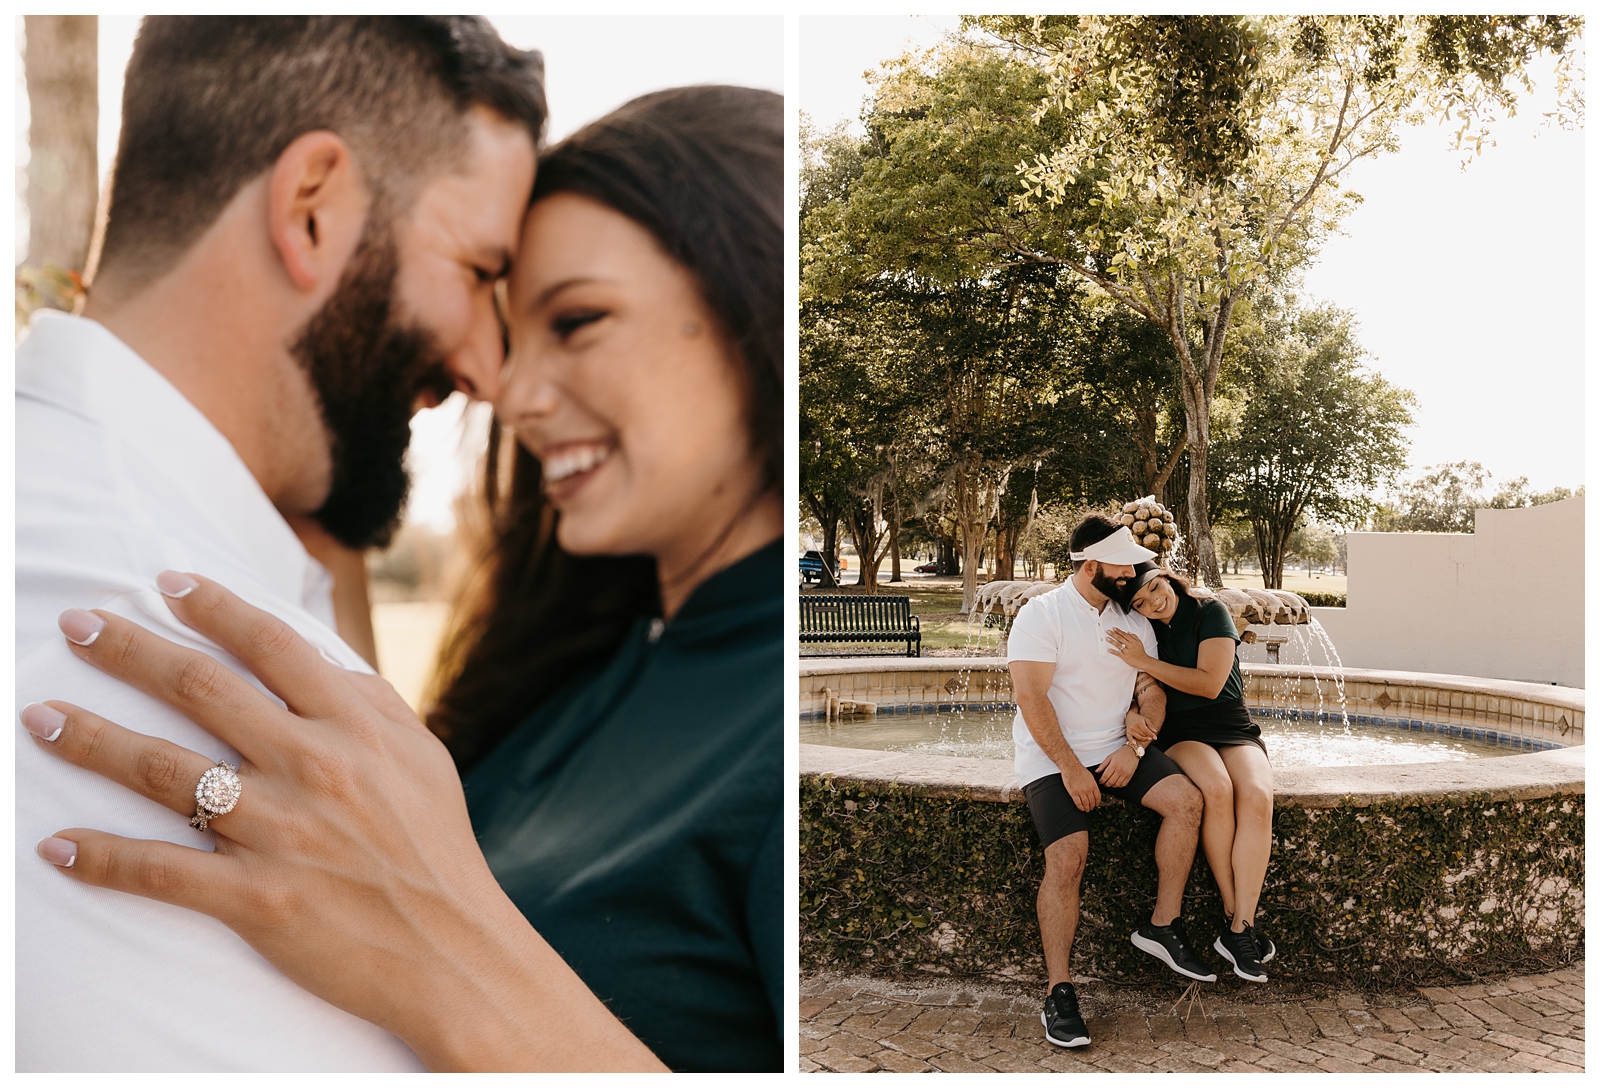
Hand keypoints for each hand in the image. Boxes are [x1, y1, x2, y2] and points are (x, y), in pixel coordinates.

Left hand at [27, 573, 662, 1071]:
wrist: (452, 947)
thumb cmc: (434, 844)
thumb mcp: (421, 754)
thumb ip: (367, 701)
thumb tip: (316, 656)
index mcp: (355, 724)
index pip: (271, 643)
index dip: (213, 605)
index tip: (165, 582)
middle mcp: (313, 767)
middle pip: (201, 689)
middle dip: (129, 649)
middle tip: (76, 624)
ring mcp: (281, 832)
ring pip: (164, 772)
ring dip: (91, 741)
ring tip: (39, 719)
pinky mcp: (258, 899)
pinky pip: (161, 872)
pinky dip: (102, 858)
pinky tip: (56, 846)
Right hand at [1061, 762, 1100, 812]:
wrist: (1071, 767)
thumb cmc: (1079, 770)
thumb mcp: (1090, 776)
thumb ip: (1093, 784)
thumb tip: (1094, 791)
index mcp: (1093, 785)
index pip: (1097, 797)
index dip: (1097, 802)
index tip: (1096, 804)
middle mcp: (1088, 789)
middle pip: (1092, 801)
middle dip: (1092, 806)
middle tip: (1091, 808)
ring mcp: (1081, 792)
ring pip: (1085, 803)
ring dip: (1086, 808)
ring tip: (1086, 810)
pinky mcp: (1073, 793)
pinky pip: (1078, 803)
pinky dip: (1080, 807)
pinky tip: (1081, 808)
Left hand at [1095, 745, 1139, 788]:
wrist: (1132, 752)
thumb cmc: (1121, 754)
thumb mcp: (1110, 757)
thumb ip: (1102, 765)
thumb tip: (1097, 771)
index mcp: (1114, 765)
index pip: (1105, 776)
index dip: (1101, 781)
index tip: (1100, 781)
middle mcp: (1120, 770)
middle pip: (1111, 782)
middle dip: (1106, 784)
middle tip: (1104, 783)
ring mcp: (1125, 774)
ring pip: (1117, 784)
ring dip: (1112, 786)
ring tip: (1110, 784)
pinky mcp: (1130, 776)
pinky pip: (1123, 784)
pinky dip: (1119, 786)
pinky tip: (1116, 783)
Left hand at [1106, 628, 1152, 669]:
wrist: (1143, 661)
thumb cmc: (1141, 651)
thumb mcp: (1139, 642)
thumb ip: (1134, 636)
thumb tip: (1128, 632)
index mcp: (1133, 641)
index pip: (1124, 635)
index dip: (1118, 631)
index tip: (1114, 628)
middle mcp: (1130, 645)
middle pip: (1120, 638)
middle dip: (1114, 634)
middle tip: (1108, 631)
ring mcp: (1127, 651)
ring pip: (1118, 645)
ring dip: (1112, 641)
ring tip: (1107, 638)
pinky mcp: (1125, 657)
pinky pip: (1118, 654)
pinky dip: (1114, 652)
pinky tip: (1109, 650)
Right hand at [1124, 710, 1157, 747]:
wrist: (1130, 717)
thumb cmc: (1139, 719)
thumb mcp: (1146, 719)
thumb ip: (1151, 725)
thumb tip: (1155, 732)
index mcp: (1139, 722)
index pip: (1146, 731)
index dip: (1151, 735)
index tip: (1155, 738)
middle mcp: (1134, 726)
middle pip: (1143, 735)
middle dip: (1148, 736)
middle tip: (1151, 736)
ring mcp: (1130, 730)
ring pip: (1139, 737)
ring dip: (1144, 739)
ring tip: (1148, 738)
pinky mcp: (1128, 732)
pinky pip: (1130, 738)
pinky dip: (1132, 741)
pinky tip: (1135, 743)